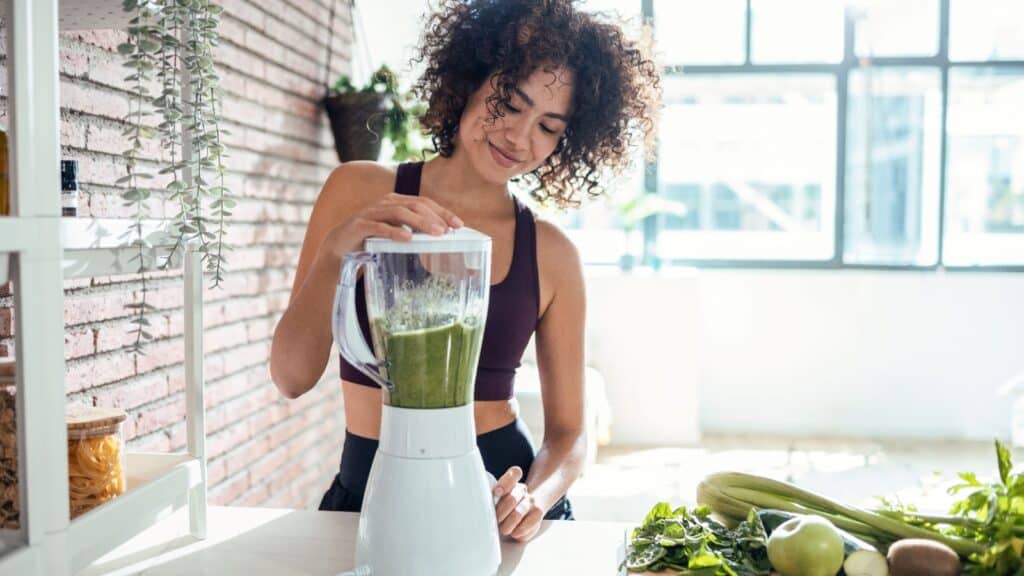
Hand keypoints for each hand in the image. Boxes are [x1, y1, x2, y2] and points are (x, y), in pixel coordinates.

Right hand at [321, 193, 463, 258]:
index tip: (459, 225)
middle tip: (448, 231)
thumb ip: (415, 234)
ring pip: (400, 212)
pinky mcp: (360, 224)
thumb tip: (442, 241)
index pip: (424, 202)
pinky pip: (379, 226)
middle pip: (415, 204)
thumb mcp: (397, 235)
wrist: (340, 247)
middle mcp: (386, 202)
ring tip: (435, 233)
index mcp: (397, 202)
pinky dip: (394, 232)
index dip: (442, 212)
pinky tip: (407, 239)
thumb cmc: (373, 240)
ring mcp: (372, 212)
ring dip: (420, 222)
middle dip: (434, 217)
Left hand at [493, 466, 544, 541]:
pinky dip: (516, 532)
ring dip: (507, 525)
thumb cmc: (504, 505)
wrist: (528, 508)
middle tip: (494, 521)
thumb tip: (477, 506)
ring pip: (517, 514)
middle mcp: (522, 490)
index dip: (505, 484)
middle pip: (512, 499)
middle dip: (500, 513)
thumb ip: (490, 498)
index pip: (514, 473)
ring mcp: (531, 502)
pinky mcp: (537, 514)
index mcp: (512, 481)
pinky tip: (513, 531)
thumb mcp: (497, 498)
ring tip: (503, 529)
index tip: (496, 493)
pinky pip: (524, 526)